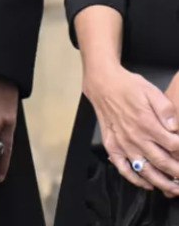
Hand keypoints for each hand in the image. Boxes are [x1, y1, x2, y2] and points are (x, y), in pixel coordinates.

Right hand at [85, 63, 178, 196]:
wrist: (102, 84)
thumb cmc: (128, 86)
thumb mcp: (151, 91)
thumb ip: (166, 110)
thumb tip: (175, 128)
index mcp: (147, 123)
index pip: (174, 146)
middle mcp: (135, 137)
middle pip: (162, 162)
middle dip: (178, 174)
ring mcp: (122, 144)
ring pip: (145, 170)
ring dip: (161, 183)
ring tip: (173, 189)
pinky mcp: (112, 146)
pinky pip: (123, 168)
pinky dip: (135, 180)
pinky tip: (146, 184)